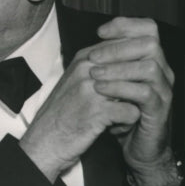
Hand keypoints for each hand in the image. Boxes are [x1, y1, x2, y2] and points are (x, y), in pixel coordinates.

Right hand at [20, 40, 140, 182]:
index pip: (125, 45)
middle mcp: (87, 69)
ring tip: (124, 114)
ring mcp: (91, 89)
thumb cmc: (62, 112)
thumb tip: (130, 56)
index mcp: (84, 58)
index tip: (133, 81)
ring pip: (138, 88)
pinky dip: (129, 123)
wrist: (43, 141)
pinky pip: (132, 112)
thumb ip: (99, 66)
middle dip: (141, 82)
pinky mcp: (97, 111)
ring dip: (136, 103)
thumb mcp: (76, 81)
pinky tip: (117, 127)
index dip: (138, 63)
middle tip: (132, 99)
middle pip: (135, 65)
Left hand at [87, 17, 177, 185]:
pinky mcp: (159, 110)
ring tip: (94, 74)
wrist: (135, 147)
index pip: (147, 29)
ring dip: (118, 68)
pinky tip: (102, 90)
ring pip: (149, 67)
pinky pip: (145, 93)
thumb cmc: (122, 113)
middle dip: (119, 46)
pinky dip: (121, 89)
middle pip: (150, 43)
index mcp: (151, 60)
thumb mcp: (112, 84)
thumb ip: (109, 64)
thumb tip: (93, 43)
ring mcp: (163, 90)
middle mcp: (162, 71)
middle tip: (93, 57)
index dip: (125, 25)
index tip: (100, 32)